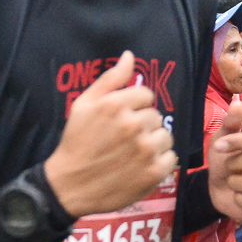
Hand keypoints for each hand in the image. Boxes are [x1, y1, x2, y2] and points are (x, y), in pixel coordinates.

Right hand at [43, 53, 173, 216]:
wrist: (70, 186)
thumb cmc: (76, 142)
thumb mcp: (83, 105)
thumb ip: (110, 79)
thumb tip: (130, 56)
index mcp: (116, 105)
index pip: (147, 95)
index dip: (136, 107)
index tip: (123, 119)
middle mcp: (134, 125)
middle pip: (156, 117)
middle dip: (144, 126)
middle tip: (125, 139)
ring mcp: (145, 150)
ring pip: (166, 136)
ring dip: (154, 143)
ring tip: (135, 153)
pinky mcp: (153, 173)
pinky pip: (171, 158)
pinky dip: (160, 163)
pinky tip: (142, 166)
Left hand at [206, 101, 241, 222]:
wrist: (220, 190)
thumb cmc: (225, 160)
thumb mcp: (222, 140)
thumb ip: (230, 124)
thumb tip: (238, 103)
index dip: (238, 141)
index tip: (219, 146)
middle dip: (232, 165)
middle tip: (230, 168)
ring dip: (234, 183)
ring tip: (235, 182)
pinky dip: (239, 200)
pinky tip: (240, 197)